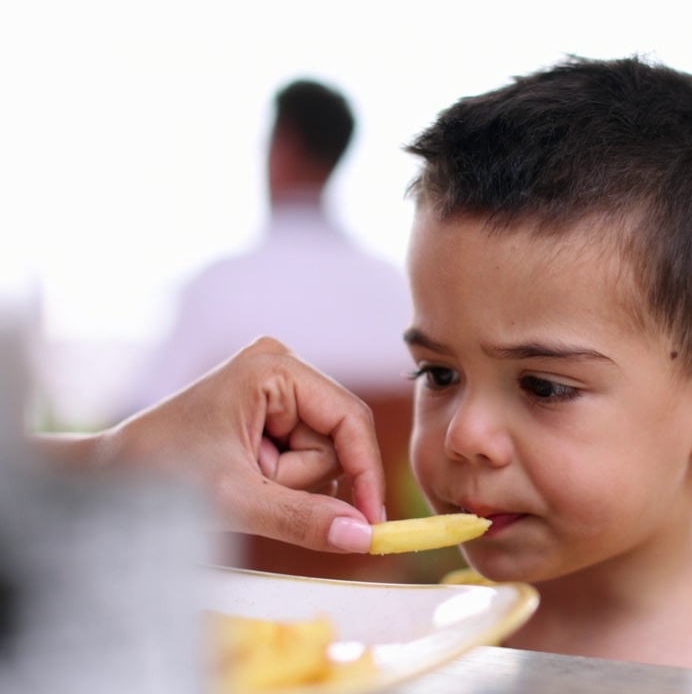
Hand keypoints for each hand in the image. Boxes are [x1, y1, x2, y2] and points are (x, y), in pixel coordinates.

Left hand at [98, 337, 385, 551]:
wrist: (109, 477)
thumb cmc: (158, 474)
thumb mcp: (237, 500)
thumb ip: (304, 518)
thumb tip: (362, 537)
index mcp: (274, 367)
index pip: (351, 419)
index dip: (366, 472)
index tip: (371, 523)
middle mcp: (280, 366)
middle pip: (338, 439)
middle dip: (303, 477)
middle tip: (256, 488)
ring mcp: (275, 387)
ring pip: (323, 453)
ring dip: (289, 483)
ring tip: (241, 481)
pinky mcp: (270, 410)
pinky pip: (303, 455)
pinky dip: (281, 480)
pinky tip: (245, 478)